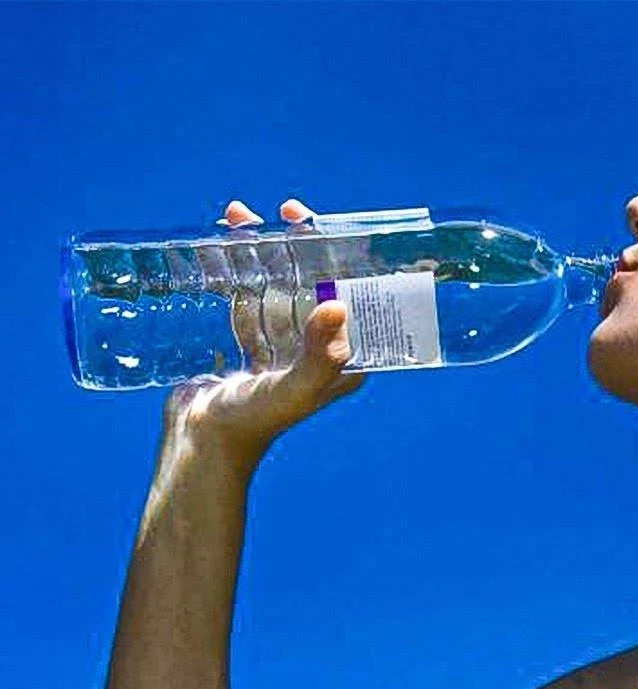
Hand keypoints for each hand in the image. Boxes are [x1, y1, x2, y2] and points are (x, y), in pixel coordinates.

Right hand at [163, 199, 365, 457]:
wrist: (202, 442)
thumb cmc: (257, 421)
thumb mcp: (296, 386)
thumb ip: (320, 352)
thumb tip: (337, 306)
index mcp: (344, 357)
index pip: (350, 294)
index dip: (340, 256)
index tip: (324, 224)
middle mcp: (318, 349)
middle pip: (311, 284)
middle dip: (296, 246)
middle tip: (282, 210)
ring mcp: (281, 346)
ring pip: (274, 287)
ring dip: (259, 254)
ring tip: (238, 219)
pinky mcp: (247, 345)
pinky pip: (244, 301)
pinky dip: (234, 276)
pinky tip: (220, 250)